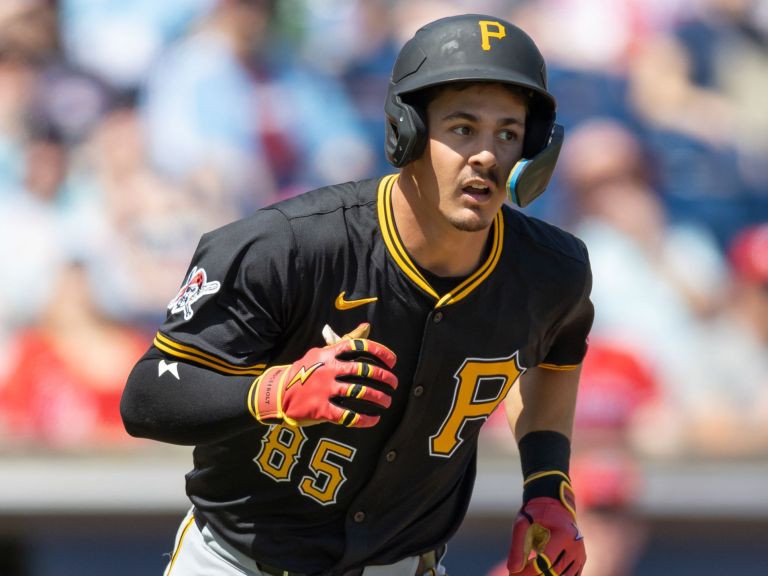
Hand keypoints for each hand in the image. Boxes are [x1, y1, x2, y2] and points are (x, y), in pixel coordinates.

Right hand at [249, 325, 396, 426]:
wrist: (277, 393)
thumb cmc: (304, 371)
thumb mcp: (322, 352)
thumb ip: (345, 341)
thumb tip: (367, 326)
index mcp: (329, 354)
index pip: (359, 346)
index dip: (380, 352)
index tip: (393, 361)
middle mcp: (329, 369)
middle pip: (364, 370)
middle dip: (384, 377)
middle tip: (394, 384)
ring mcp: (325, 389)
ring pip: (360, 392)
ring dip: (378, 397)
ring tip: (387, 401)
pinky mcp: (321, 409)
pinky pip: (349, 416)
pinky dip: (365, 419)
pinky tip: (373, 419)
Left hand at [507, 480, 584, 574]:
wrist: (555, 506)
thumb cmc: (536, 514)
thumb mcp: (523, 523)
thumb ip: (517, 545)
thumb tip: (513, 569)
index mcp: (563, 535)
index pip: (544, 562)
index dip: (527, 572)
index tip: (514, 574)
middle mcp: (575, 546)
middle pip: (553, 572)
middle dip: (534, 575)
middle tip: (517, 575)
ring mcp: (580, 555)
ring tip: (528, 571)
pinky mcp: (581, 560)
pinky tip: (540, 572)